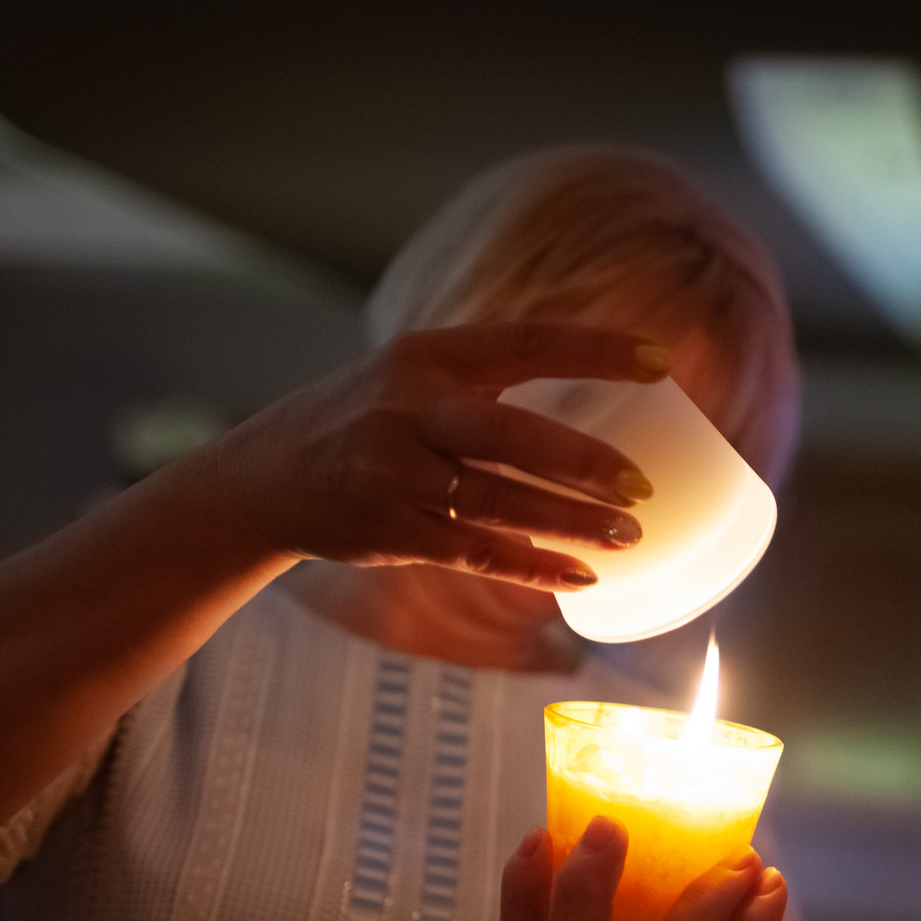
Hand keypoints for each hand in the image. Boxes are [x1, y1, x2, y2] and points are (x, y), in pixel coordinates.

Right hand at [192, 322, 671, 592]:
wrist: (258, 480)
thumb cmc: (353, 423)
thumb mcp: (404, 377)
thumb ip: (477, 380)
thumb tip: (583, 387)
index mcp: (423, 357)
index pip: (524, 342)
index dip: (596, 350)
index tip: (662, 361)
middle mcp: (407, 410)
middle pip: (511, 433)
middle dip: (584, 461)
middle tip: (643, 486)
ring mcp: (393, 474)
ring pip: (498, 502)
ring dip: (569, 523)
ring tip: (627, 538)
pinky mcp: (388, 531)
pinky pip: (475, 552)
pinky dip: (531, 567)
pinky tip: (577, 577)